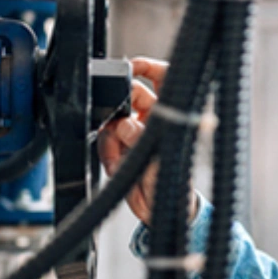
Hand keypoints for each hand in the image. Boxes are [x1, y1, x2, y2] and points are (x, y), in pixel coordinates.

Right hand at [99, 57, 198, 225]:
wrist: (159, 212)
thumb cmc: (173, 185)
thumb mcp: (159, 160)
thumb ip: (140, 139)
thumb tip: (123, 123)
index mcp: (170, 117)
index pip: (163, 80)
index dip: (148, 66)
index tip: (131, 66)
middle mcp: (153, 121)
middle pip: (129, 97)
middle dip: (119, 112)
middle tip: (119, 130)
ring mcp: (135, 134)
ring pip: (112, 121)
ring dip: (112, 141)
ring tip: (121, 159)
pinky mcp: (120, 148)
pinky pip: (104, 142)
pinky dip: (107, 155)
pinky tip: (118, 166)